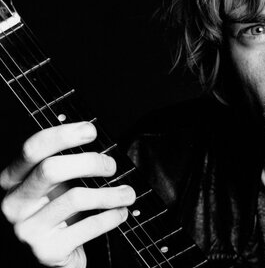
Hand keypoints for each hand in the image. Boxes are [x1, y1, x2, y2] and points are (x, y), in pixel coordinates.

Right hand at [0, 122, 135, 266]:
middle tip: (111, 166)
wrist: (56, 255)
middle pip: (51, 169)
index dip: (62, 135)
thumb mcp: (57, 186)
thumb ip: (68, 164)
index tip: (90, 130)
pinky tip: (120, 213)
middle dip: (90, 162)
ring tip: (128, 194)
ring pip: (75, 197)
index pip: (32, 149)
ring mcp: (28, 229)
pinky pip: (88, 226)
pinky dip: (111, 217)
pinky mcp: (47, 250)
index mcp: (14, 180)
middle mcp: (14, 203)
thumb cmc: (62, 212)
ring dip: (110, 194)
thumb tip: (99, 143)